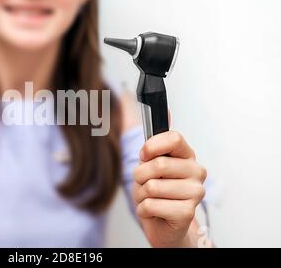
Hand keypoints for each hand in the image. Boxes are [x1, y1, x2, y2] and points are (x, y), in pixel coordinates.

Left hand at [132, 131, 206, 247]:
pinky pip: (151, 204)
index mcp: (187, 156)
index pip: (174, 138)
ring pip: (152, 187)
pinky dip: (144, 209)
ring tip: (150, 199)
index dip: (152, 146)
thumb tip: (166, 110)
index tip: (143, 155)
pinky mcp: (187, 213)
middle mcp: (196, 172)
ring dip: (141, 195)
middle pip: (158, 164)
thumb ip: (157, 141)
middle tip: (145, 184)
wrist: (163, 225)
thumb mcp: (151, 164)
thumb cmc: (157, 192)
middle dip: (140, 177)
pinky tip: (154, 211)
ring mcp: (195, 193)